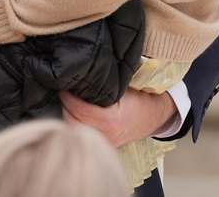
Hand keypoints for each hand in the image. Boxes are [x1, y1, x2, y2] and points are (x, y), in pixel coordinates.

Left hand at [58, 88, 176, 148]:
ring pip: (74, 130)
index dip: (66, 96)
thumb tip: (78, 72)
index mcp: (112, 121)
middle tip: (61, 90)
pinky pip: (82, 134)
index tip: (61, 84)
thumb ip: (101, 83)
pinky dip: (74, 122)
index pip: (79, 109)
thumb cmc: (141, 96)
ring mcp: (106, 144)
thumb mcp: (124, 85)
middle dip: (63, 105)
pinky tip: (73, 111)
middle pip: (71, 122)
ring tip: (65, 100)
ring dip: (66, 114)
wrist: (157, 113)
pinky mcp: (105, 146)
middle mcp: (108, 136)